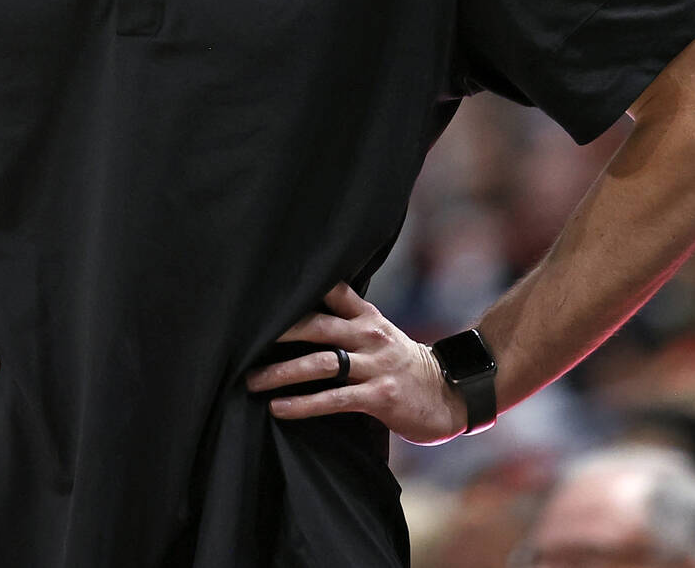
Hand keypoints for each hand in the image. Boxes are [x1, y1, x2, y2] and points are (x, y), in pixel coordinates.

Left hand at [245, 281, 466, 445]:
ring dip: (281, 372)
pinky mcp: (380, 396)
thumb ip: (347, 325)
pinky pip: (334, 399)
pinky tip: (280, 408)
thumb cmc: (405, 367)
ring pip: (320, 363)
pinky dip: (304, 404)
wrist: (451, 395)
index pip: (332, 290)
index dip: (299, 287)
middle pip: (316, 325)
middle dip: (277, 333)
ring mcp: (375, 365)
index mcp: (367, 317)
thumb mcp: (379, 336)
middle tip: (242, 340)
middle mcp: (369, 335)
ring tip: (251, 381)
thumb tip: (300, 323)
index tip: (263, 291)